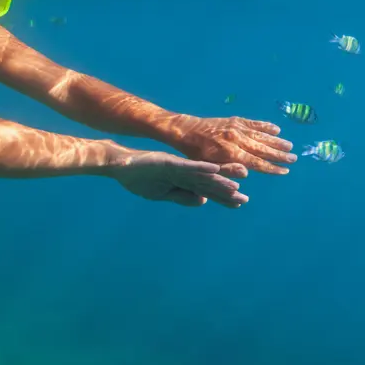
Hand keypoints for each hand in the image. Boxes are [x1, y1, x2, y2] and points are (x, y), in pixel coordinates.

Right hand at [108, 150, 248, 207]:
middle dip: (226, 191)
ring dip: (219, 178)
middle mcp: (183, 171)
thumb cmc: (138, 178)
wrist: (120, 165)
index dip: (222, 197)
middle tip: (245, 199)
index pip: (206, 190)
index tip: (239, 203)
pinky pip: (188, 165)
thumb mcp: (162, 193)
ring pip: (202, 174)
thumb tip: (203, 201)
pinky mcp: (169, 161)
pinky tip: (215, 169)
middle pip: (208, 182)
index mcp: (182, 180)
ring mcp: (177, 166)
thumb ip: (182, 196)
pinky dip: (201, 167)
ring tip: (237, 185)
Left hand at [169, 115, 295, 175]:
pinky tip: (276, 130)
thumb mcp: (208, 166)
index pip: (256, 163)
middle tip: (294, 159)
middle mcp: (236, 139)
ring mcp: (236, 128)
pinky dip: (265, 126)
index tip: (285, 171)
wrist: (186, 131)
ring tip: (289, 146)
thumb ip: (227, 170)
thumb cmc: (195, 153)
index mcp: (230, 153)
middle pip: (262, 149)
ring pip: (261, 135)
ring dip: (276, 141)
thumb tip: (246, 174)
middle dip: (279, 155)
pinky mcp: (234, 120)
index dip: (272, 168)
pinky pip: (253, 123)